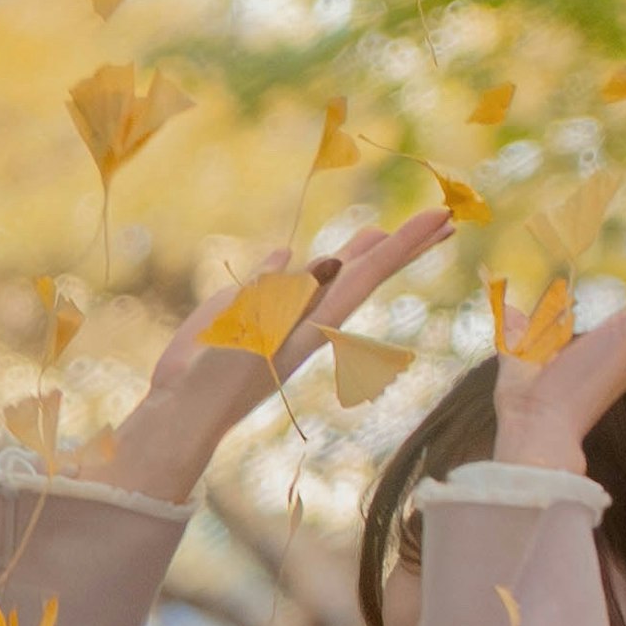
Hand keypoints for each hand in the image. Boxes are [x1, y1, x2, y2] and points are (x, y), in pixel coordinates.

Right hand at [90, 205, 457, 493]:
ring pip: (321, 275)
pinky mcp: (240, 313)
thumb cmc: (224, 380)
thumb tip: (333, 262)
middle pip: (362, 271)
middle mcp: (305, 313)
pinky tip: (288, 253)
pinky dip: (285, 265)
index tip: (442, 216)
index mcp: (317, 319)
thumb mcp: (263, 336)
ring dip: (352, 254)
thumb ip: (295, 299)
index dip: (405, 244)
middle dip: (401, 247)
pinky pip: (271, 281)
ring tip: (377, 232)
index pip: (370, 273)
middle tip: (441, 219)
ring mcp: (274, 313)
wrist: (183, 410)